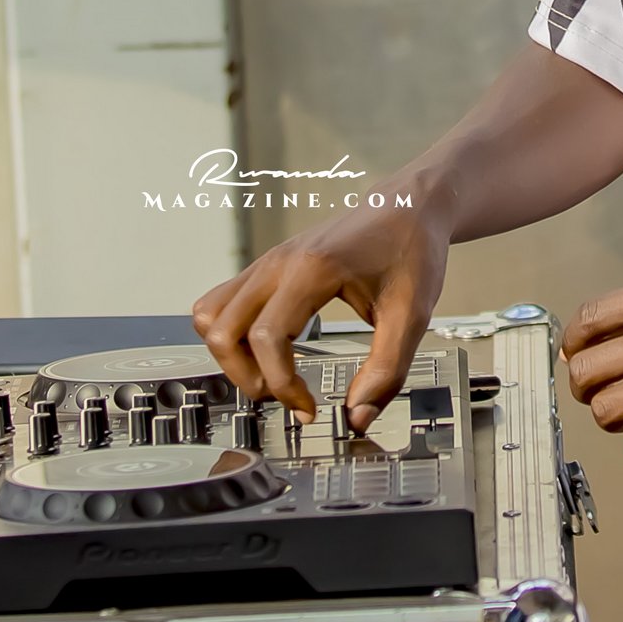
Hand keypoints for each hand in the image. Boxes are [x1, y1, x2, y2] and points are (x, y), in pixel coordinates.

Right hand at [192, 197, 449, 431]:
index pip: (268, 338)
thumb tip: (357, 416)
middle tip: (285, 395)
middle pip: (222, 330)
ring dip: (230, 355)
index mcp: (312, 270)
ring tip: (270, 374)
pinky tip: (267, 349)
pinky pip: (222, 301)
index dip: (282, 386)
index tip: (310, 409)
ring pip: (211, 314)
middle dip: (246, 377)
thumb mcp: (411, 315)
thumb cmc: (411, 250)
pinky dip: (231, 333)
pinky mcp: (266, 266)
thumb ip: (386, 370)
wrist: (408, 205)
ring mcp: (267, 261)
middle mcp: (278, 263)